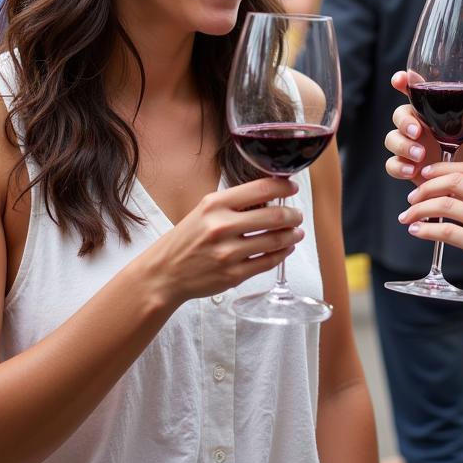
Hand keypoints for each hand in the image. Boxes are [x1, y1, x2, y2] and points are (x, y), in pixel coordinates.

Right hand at [155, 178, 304, 303]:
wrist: (164, 272)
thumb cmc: (187, 239)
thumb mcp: (204, 210)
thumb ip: (234, 203)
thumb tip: (270, 195)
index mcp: (215, 204)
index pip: (261, 189)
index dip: (283, 187)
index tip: (292, 188)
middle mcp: (222, 227)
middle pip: (274, 216)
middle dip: (292, 214)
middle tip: (297, 215)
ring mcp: (228, 253)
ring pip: (275, 241)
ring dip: (292, 235)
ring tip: (296, 232)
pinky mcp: (233, 275)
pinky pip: (268, 262)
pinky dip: (282, 254)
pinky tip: (286, 248)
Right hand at [383, 72, 462, 185]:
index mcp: (437, 113)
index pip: (416, 92)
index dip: (404, 82)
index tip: (399, 79)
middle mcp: (422, 127)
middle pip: (400, 115)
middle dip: (404, 121)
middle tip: (418, 131)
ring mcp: (413, 148)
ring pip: (392, 138)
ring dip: (401, 144)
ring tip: (420, 155)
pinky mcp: (409, 168)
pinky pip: (392, 164)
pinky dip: (398, 166)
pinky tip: (412, 171)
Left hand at [395, 161, 462, 309]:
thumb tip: (452, 193)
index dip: (442, 169)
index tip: (425, 175)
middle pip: (453, 181)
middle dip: (426, 187)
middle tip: (412, 198)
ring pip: (444, 204)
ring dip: (419, 209)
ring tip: (408, 216)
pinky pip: (444, 231)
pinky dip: (425, 229)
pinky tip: (417, 231)